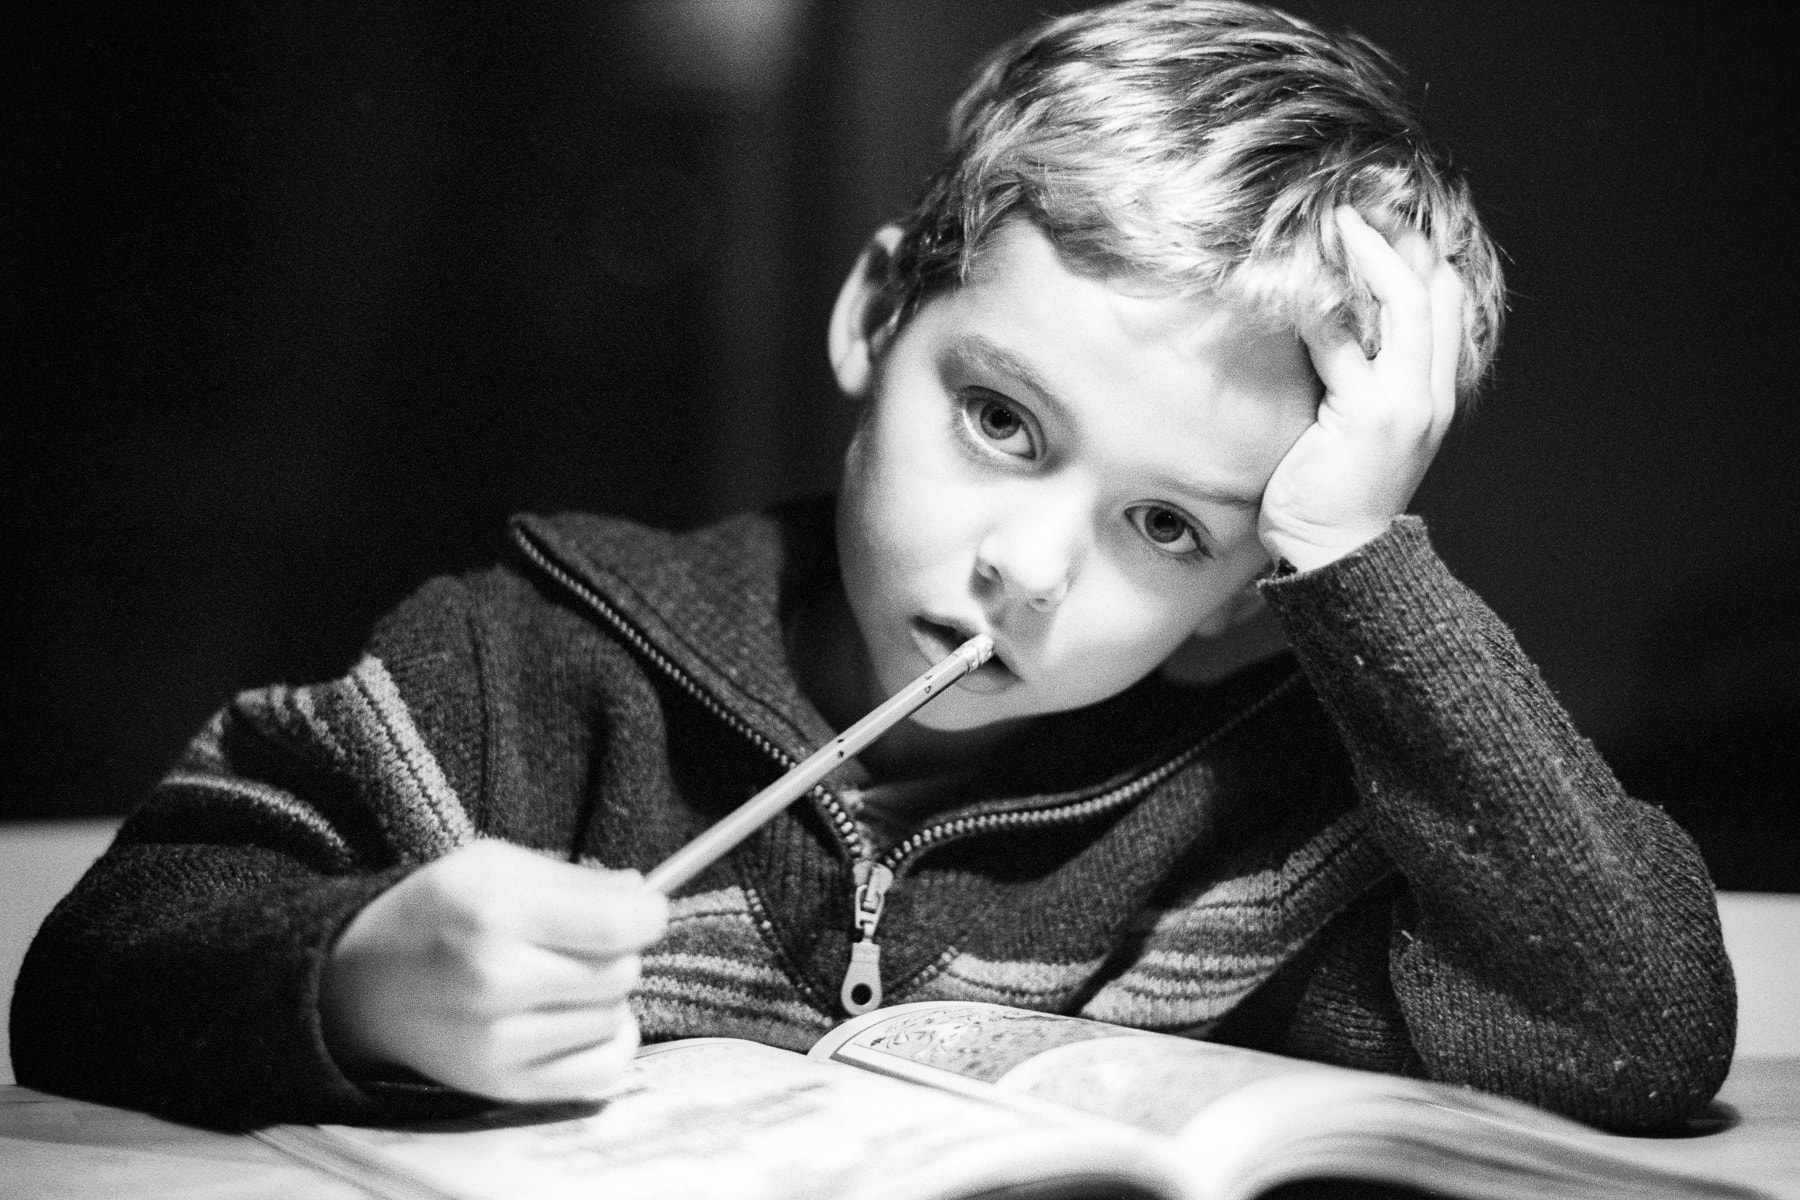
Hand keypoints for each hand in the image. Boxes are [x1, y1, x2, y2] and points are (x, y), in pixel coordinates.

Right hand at [320, 839, 667, 1102]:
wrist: (364, 984)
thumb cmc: (436, 913)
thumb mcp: (494, 866)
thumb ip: (574, 878)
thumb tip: (642, 896)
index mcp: (494, 913)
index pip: (618, 925)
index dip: (648, 913)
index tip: (642, 908)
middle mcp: (494, 982)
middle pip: (621, 971)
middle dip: (620, 950)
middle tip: (587, 940)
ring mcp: (498, 1043)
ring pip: (615, 1018)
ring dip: (606, 996)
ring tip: (565, 978)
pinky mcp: (504, 1085)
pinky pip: (602, 1071)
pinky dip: (608, 1043)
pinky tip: (581, 1018)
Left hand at [1258, 206, 1465, 571]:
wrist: (1340, 558)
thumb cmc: (1335, 498)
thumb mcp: (1358, 430)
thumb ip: (1357, 381)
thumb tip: (1328, 329)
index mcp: (1432, 392)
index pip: (1444, 303)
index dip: (1419, 254)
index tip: (1385, 217)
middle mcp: (1428, 392)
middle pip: (1429, 291)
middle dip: (1396, 240)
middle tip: (1355, 205)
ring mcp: (1405, 403)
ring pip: (1401, 306)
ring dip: (1366, 257)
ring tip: (1333, 224)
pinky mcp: (1369, 416)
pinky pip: (1344, 346)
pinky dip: (1322, 310)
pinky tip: (1296, 285)